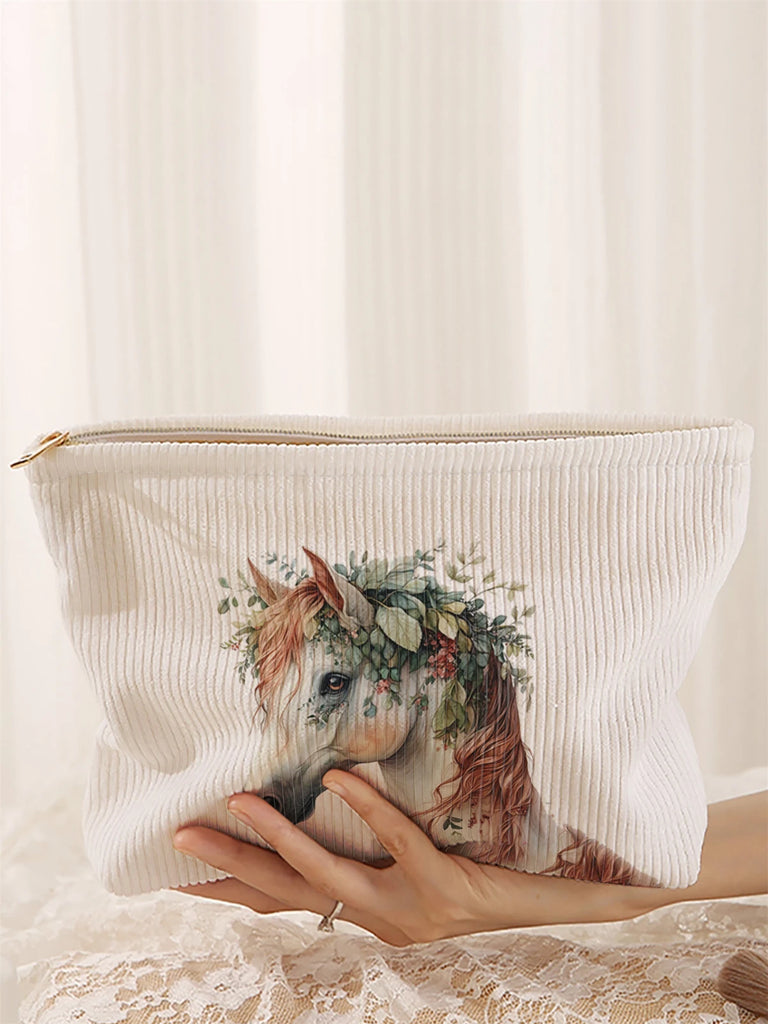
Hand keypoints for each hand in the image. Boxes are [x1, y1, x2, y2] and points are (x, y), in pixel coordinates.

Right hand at [172, 768, 532, 946]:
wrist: (552, 912)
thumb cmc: (494, 885)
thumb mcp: (427, 874)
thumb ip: (392, 846)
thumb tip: (347, 795)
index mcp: (368, 912)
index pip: (287, 902)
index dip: (233, 889)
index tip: (182, 875)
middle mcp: (376, 916)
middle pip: (285, 890)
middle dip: (229, 863)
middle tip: (178, 831)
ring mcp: (405, 907)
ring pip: (324, 873)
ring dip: (276, 839)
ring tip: (235, 801)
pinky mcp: (441, 885)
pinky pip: (395, 842)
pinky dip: (366, 810)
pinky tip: (340, 774)